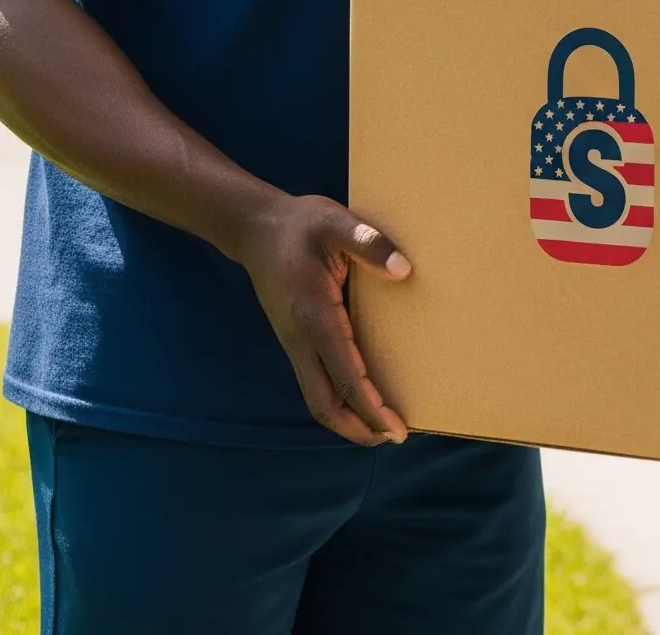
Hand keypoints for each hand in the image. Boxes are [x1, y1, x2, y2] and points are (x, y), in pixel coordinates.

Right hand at [235, 193, 412, 445]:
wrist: (256, 228)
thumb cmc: (300, 224)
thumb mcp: (335, 222)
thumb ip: (368, 243)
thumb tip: (403, 269)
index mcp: (314, 316)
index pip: (344, 376)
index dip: (370, 407)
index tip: (395, 428)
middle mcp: (301, 339)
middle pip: (326, 403)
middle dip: (358, 427)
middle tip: (395, 437)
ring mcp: (295, 342)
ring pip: (318, 397)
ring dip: (348, 417)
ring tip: (382, 426)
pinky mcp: (296, 338)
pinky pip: (317, 380)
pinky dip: (339, 398)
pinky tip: (359, 394)